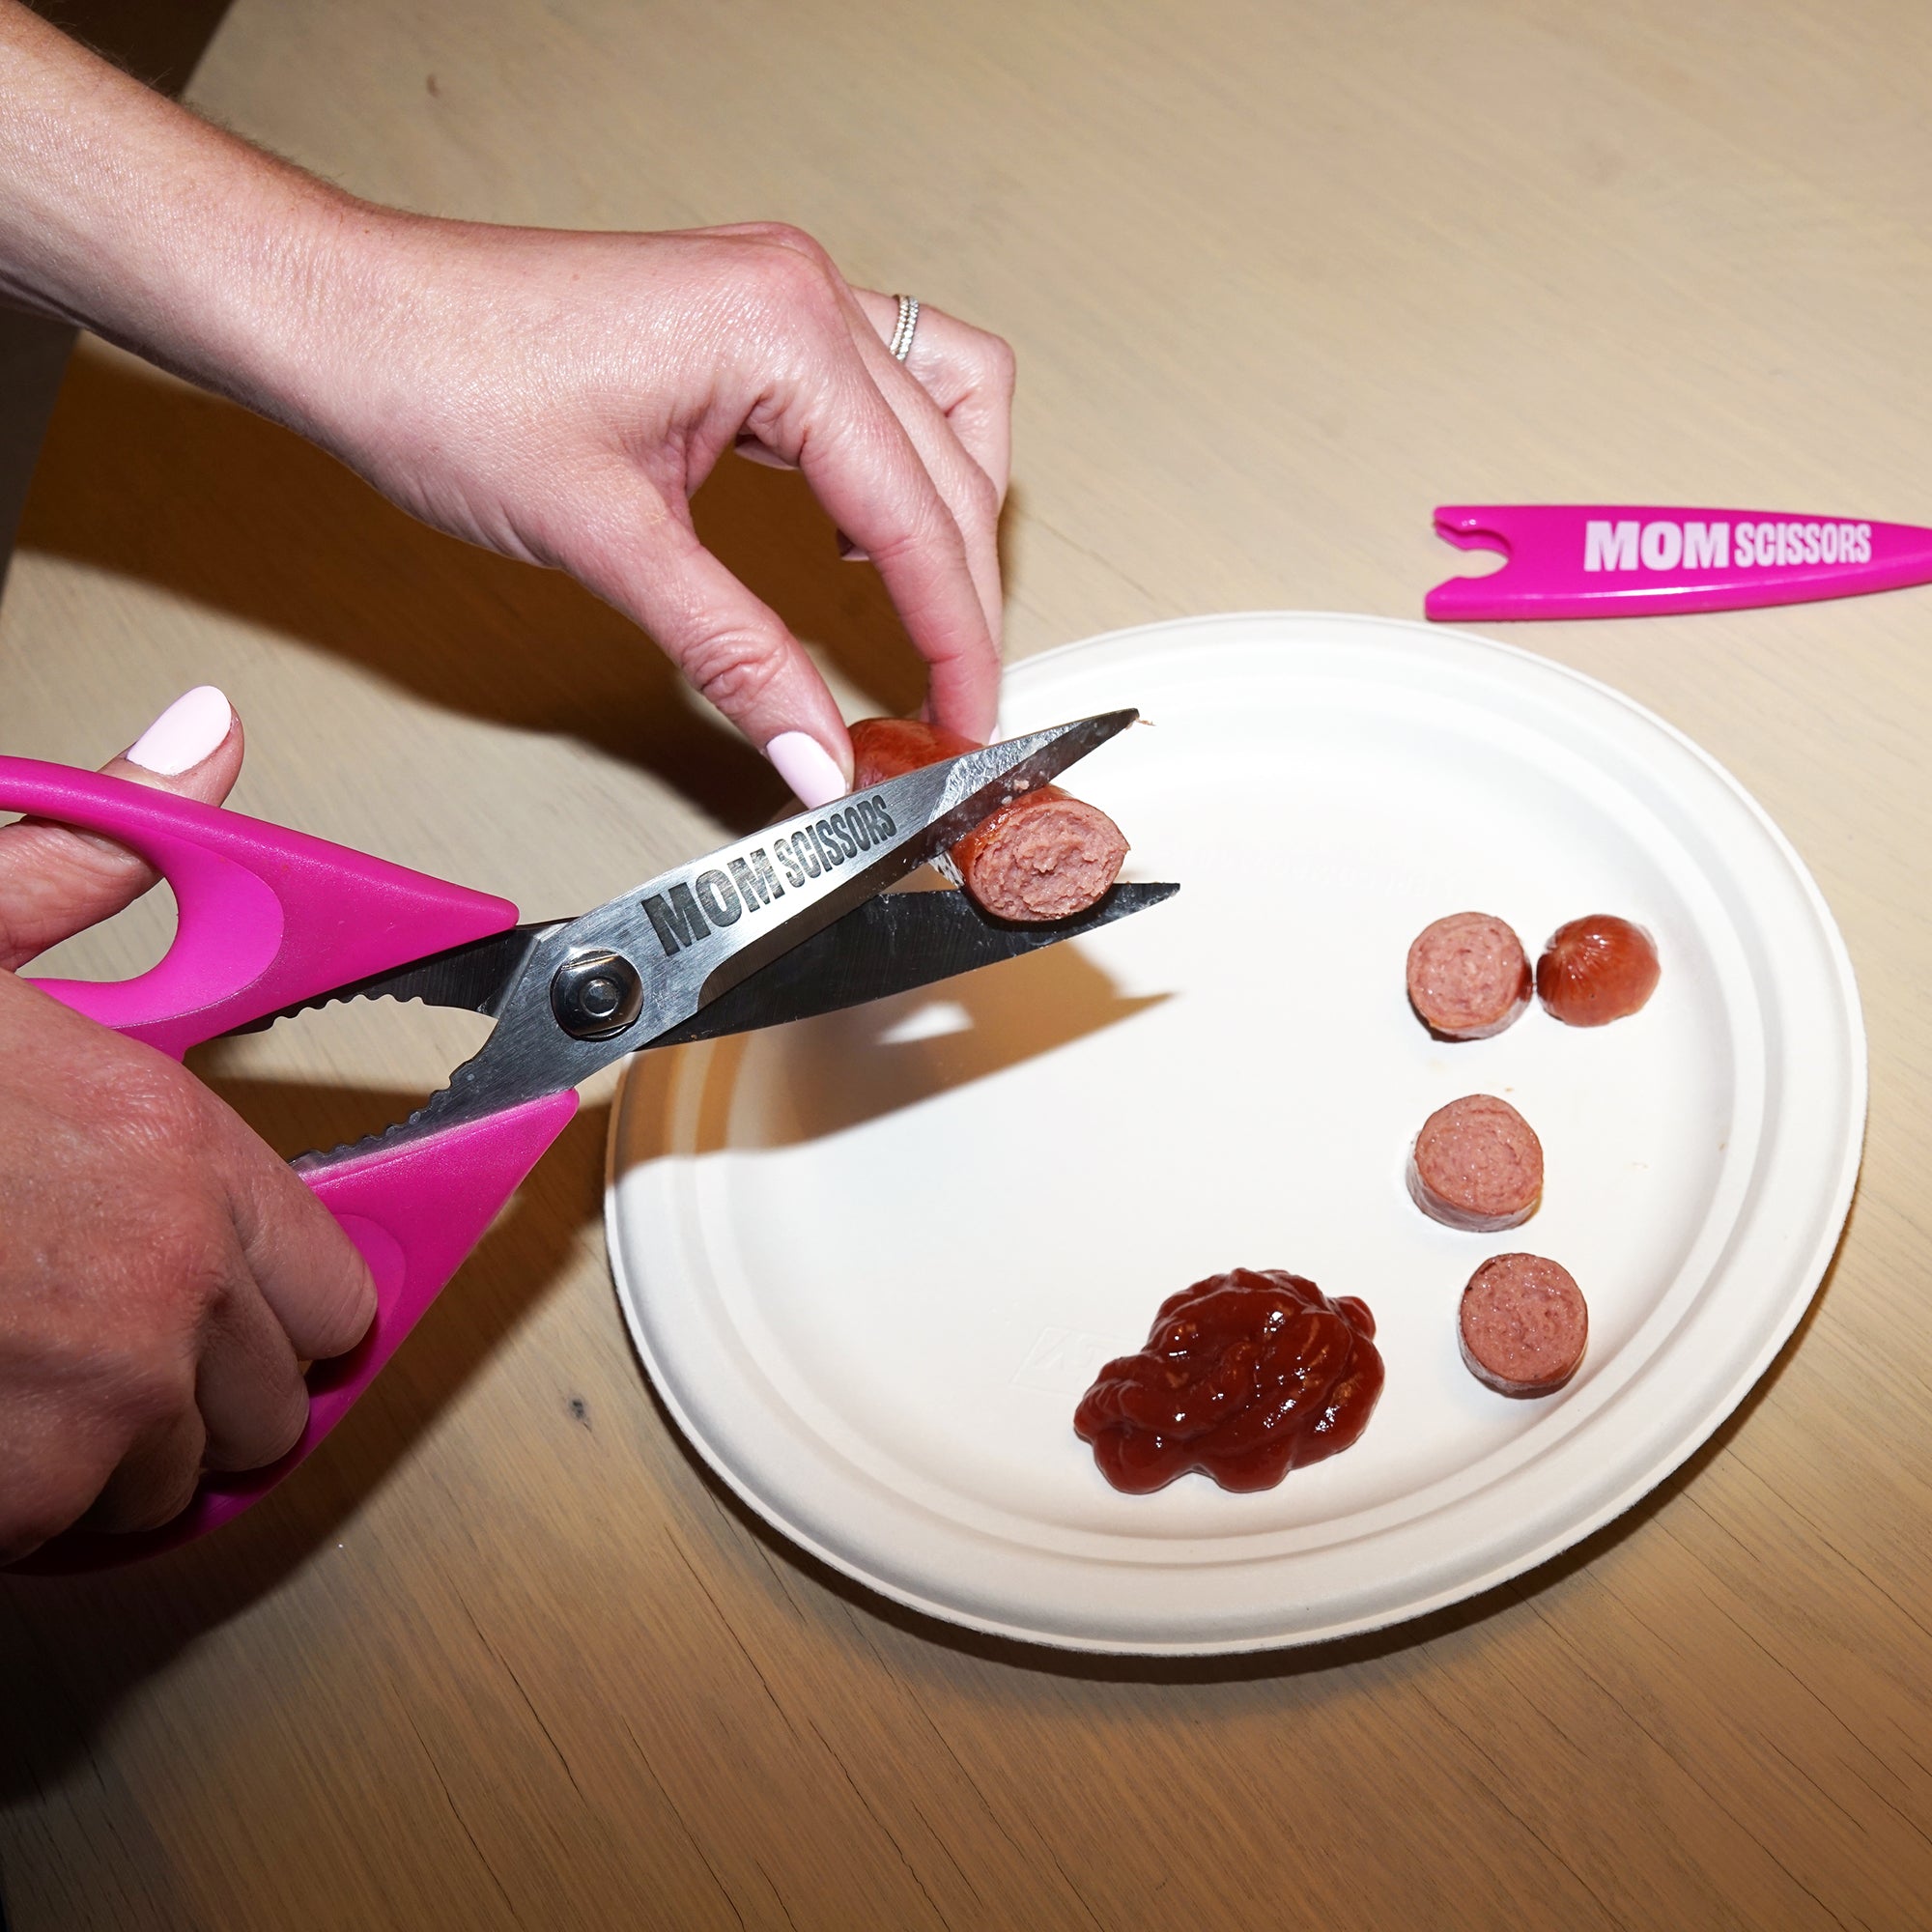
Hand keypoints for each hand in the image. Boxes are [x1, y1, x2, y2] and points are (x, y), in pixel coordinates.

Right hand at [0, 690, 375, 1560]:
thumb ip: (96, 856)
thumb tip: (206, 739)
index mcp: (178, 1150)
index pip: (337, 1288)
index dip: (285, 1299)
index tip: (243, 1300)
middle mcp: (163, 1290)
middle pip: (273, 1404)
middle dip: (207, 1383)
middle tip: (120, 1342)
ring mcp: (86, 1414)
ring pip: (172, 1483)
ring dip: (113, 1450)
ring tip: (27, 1375)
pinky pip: (63, 1536)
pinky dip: (22, 1502)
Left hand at [1, 8, 1014, 802]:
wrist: (349, 320)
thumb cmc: (443, 386)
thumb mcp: (611, 547)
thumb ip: (739, 656)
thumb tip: (818, 754)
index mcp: (782, 330)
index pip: (917, 514)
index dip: (956, 637)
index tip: (970, 721)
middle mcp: (802, 294)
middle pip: (950, 468)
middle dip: (964, 596)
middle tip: (953, 702)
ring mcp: (783, 293)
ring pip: (947, 409)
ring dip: (953, 515)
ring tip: (934, 619)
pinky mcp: (752, 314)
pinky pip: (887, 386)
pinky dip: (903, 467)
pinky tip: (868, 535)